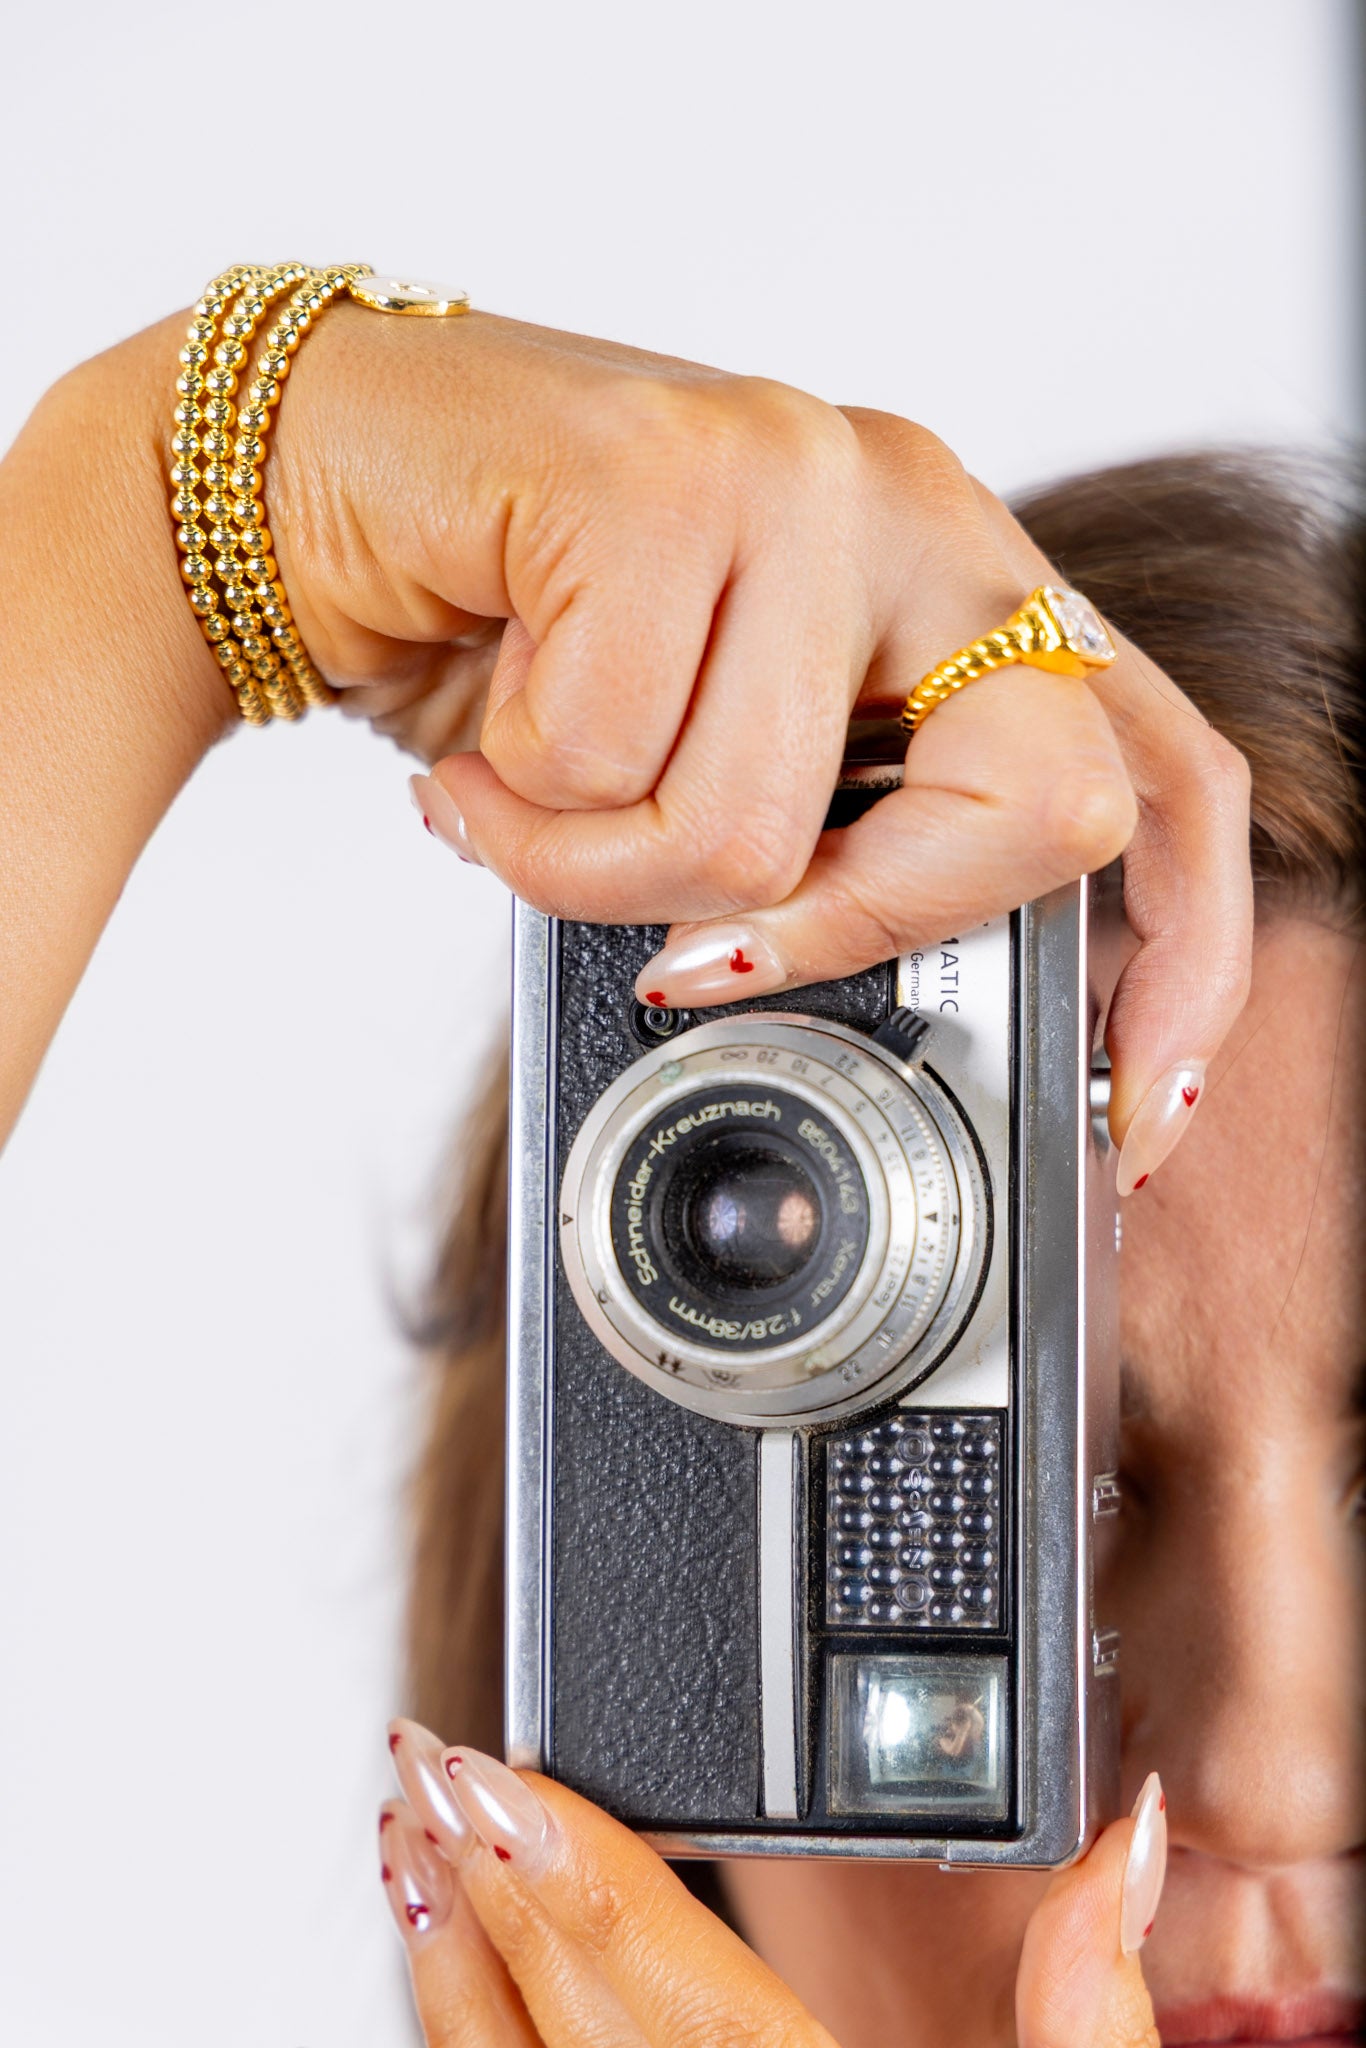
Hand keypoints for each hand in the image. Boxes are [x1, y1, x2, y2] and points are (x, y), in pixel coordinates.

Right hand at [268, 308, 1250, 1177]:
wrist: (302, 484)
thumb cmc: (507, 632)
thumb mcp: (703, 757)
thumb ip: (822, 848)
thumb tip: (850, 992)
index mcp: (959, 583)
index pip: (1164, 772)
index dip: (1184, 955)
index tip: (1132, 1110)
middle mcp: (918, 510)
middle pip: (1036, 814)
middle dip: (841, 928)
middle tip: (688, 943)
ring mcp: (806, 474)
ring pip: (766, 828)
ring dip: (596, 870)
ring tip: (516, 802)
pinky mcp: (671, 468)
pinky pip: (617, 759)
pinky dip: (515, 805)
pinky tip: (472, 745)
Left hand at [380, 1723, 1165, 2046]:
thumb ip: (1087, 2006)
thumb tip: (1115, 1837)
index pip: (674, 1983)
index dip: (573, 1870)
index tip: (493, 1774)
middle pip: (569, 2025)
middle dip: (486, 1882)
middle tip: (424, 1761)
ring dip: (445, 1971)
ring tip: (405, 1850)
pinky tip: (452, 1997)